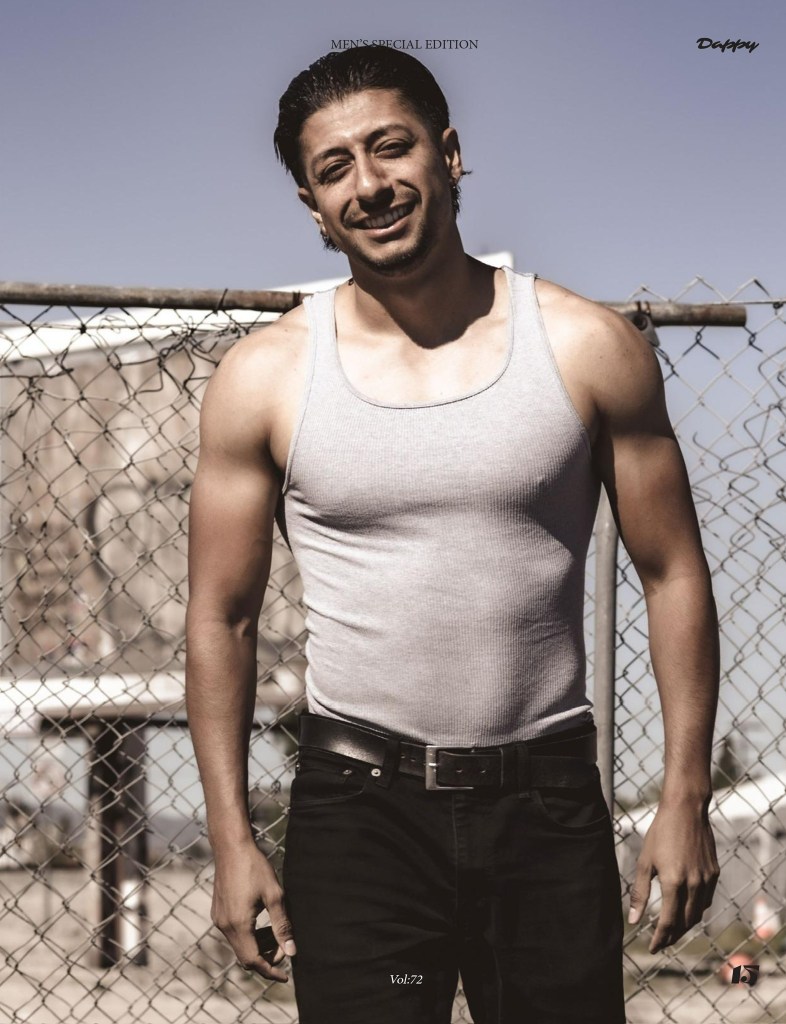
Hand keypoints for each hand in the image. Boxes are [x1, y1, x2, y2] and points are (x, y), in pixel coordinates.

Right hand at [211, 838, 296, 981]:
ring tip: (275, 934)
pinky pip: (233, 933)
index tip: (286, 976)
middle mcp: (224, 926)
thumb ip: (282, 926)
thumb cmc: (255, 867)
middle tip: (284, 948)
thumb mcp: (275, 895)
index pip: (253, 961)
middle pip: (245, 957)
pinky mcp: (217, 912)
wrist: (231, 847)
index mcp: (238, 925)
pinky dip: (248, 936)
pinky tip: (261, 923)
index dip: (270, 970)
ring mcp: (218, 919)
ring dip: (257, 946)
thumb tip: (291, 951)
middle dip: (265, 958)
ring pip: (239, 945)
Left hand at [629, 798, 718, 952]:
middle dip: (673, 936)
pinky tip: (686, 908)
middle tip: (661, 942)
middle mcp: (693, 885)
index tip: (653, 948)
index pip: (668, 923)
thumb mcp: (645, 862)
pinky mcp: (714, 873)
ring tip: (672, 929)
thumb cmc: (660, 833)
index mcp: (674, 883)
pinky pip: (706, 900)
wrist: (686, 810)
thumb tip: (633, 920)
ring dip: (685, 925)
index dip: (660, 939)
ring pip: (698, 914)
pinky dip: (696, 909)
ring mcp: (707, 879)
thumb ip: (640, 893)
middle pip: (685, 923)